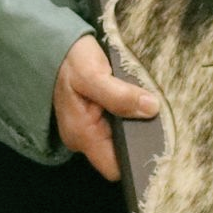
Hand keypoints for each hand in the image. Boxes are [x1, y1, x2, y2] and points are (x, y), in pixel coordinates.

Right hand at [53, 33, 158, 181]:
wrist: (53, 44)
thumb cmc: (70, 60)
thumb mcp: (92, 74)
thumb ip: (119, 95)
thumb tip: (151, 109)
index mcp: (82, 135)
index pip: (114, 168)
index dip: (136, 159)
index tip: (158, 142)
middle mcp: (85, 138)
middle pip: (121, 153)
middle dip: (140, 137)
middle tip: (159, 118)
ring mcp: (90, 129)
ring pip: (122, 138)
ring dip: (137, 124)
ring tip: (151, 107)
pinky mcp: (96, 118)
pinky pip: (119, 125)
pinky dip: (131, 115)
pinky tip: (140, 102)